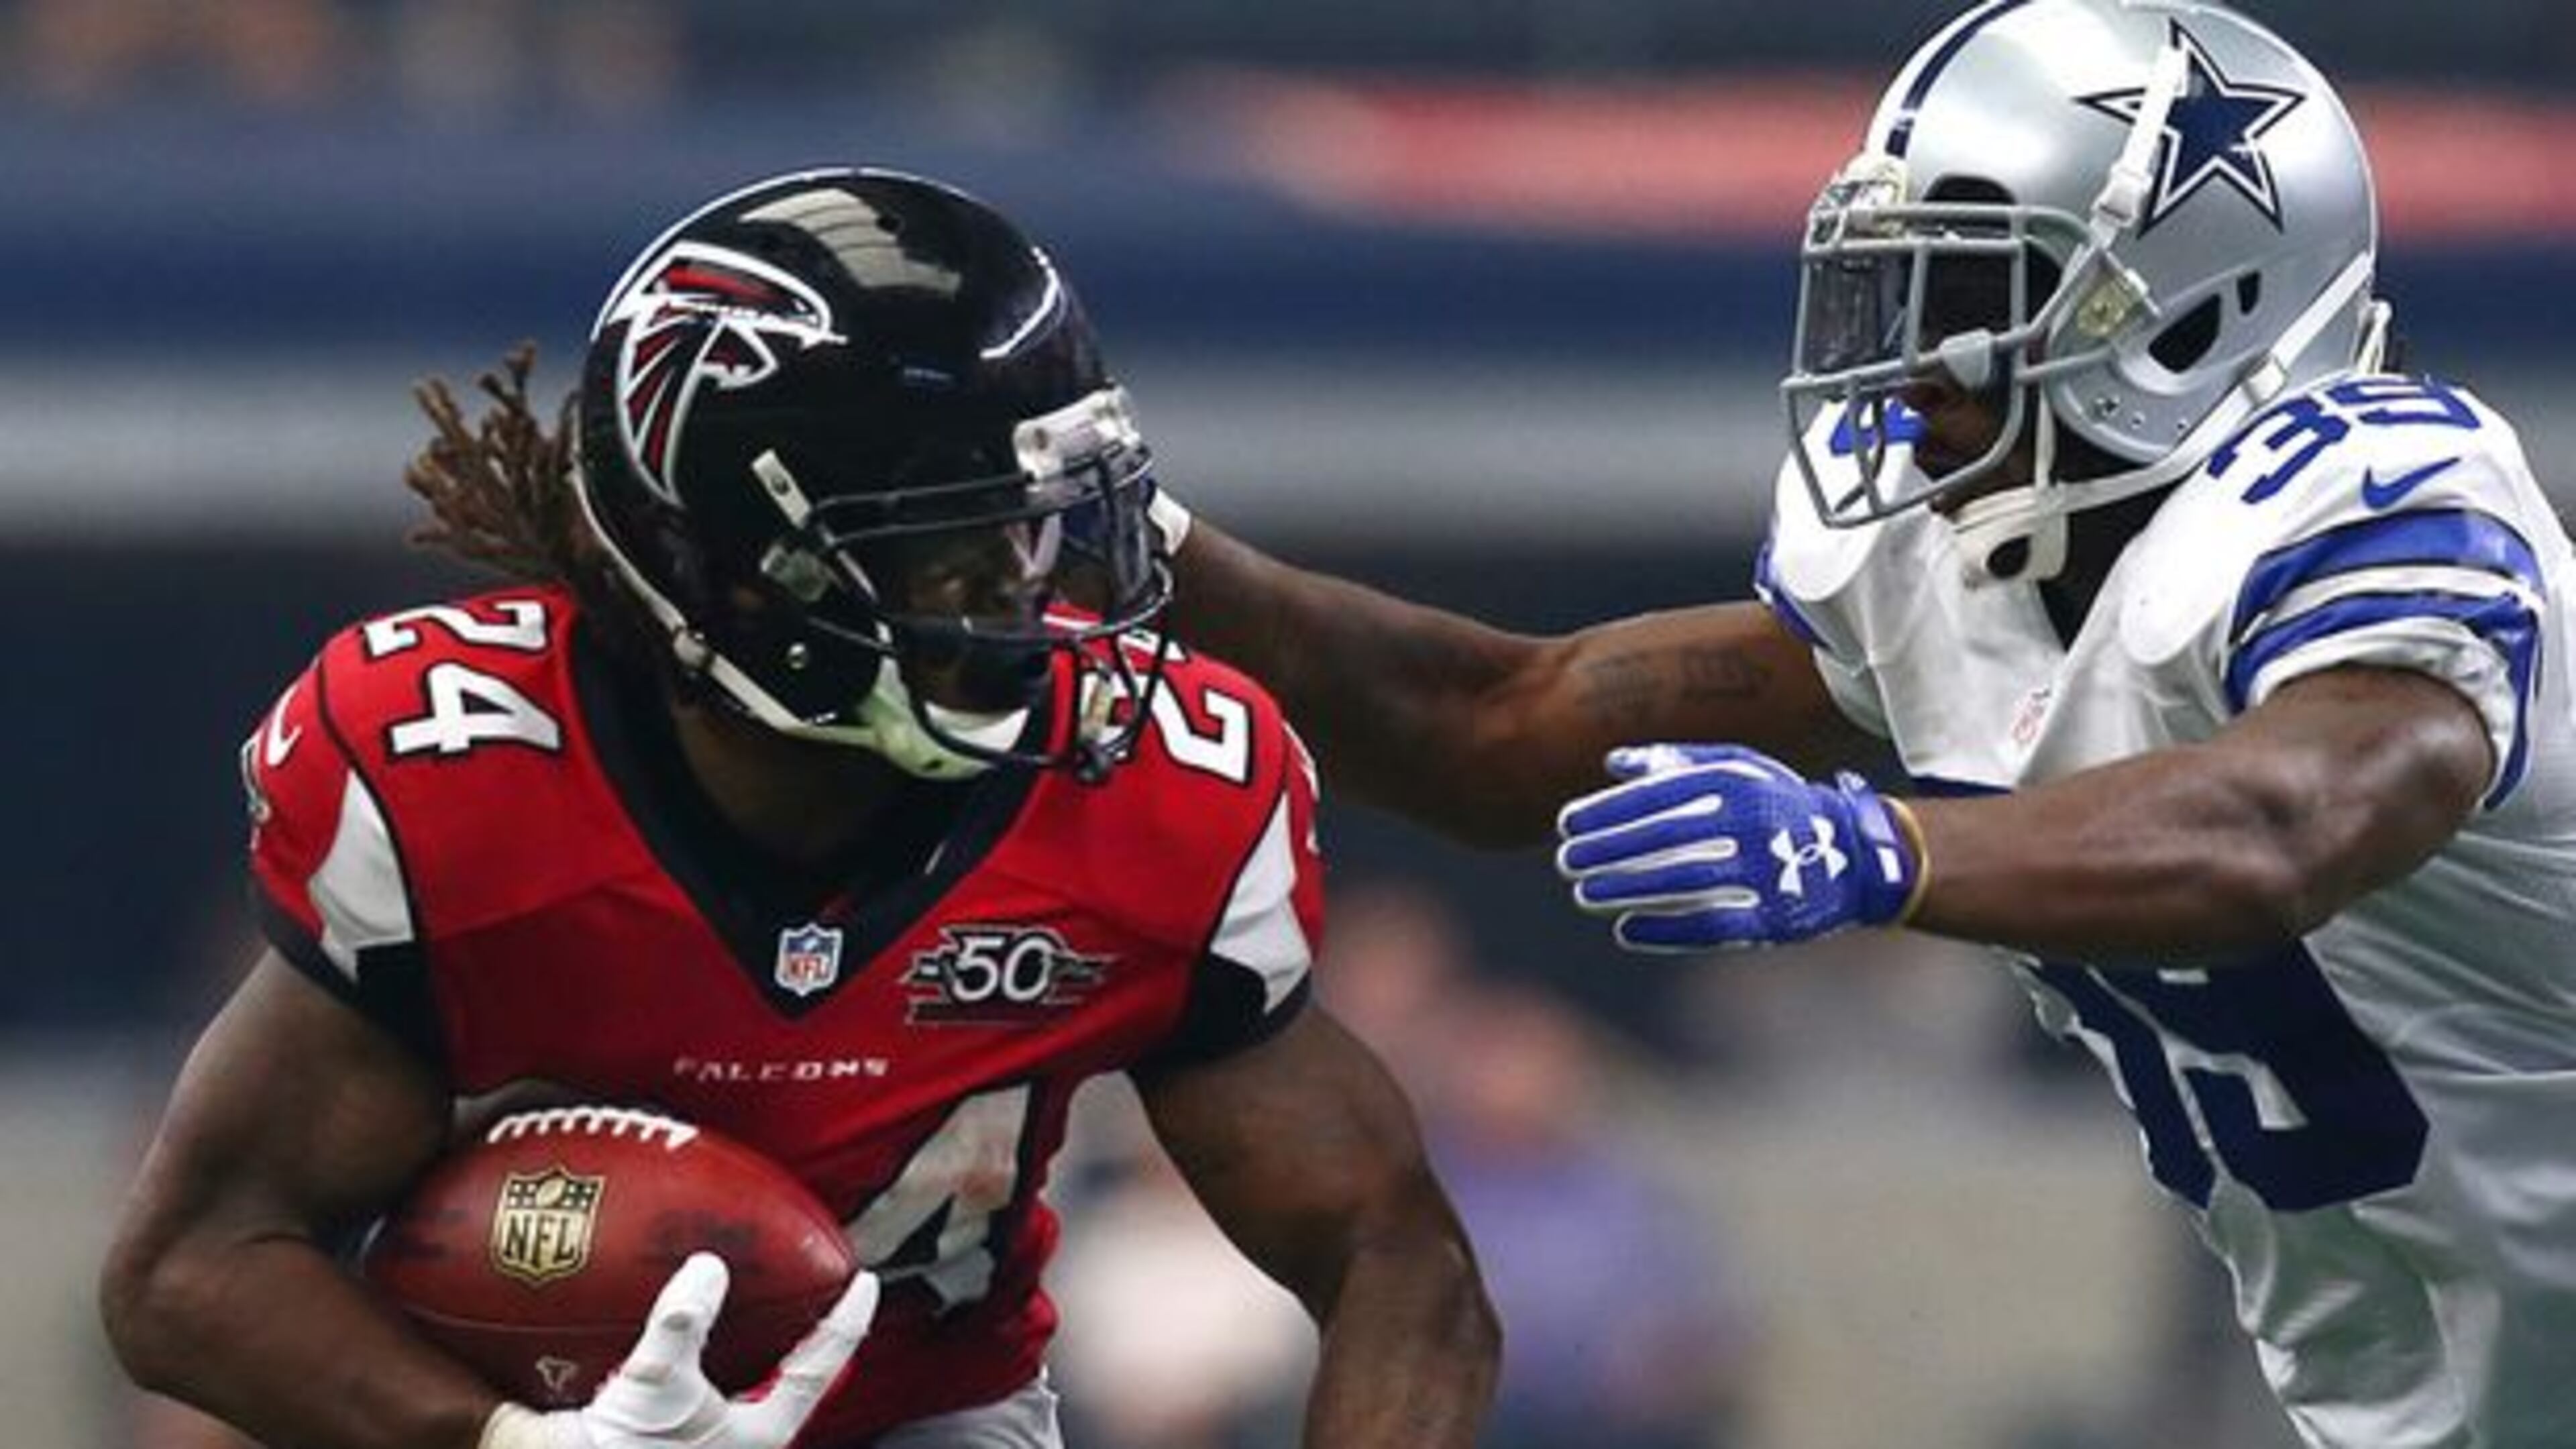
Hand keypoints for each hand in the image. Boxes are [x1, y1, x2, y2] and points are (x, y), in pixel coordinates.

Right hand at [481, 1254, 880, 1448]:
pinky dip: (692, 1347)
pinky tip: (665, 1318)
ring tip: (747, 1295)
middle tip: (812, 1285)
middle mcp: (738, 1440)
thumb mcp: (654, 1386)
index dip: (846, 1322)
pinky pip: (693, 1380)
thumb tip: (709, 1266)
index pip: (821, 1368)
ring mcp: (705, 1439)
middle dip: (802, 1335)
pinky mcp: (665, 1433)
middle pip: (789, 1377)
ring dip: (748, 1343)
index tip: (865, 1280)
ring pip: (745, 1382)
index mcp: (759, 1434)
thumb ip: (682, 1325)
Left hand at [1556, 743, 1924, 950]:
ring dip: (1626, 890)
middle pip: (1662, 839)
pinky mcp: (1774, 917)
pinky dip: (1666, 930)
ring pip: (1681, 882)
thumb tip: (1612, 762)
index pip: (1657, 796)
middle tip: (1566, 862)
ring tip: (1584, 895)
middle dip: (1608, 851)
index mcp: (1736, 782)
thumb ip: (1675, 763)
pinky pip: (1711, 925)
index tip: (1567, 824)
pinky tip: (1626, 930)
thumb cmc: (1779, 804)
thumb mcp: (1737, 768)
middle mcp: (1750, 822)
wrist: (1855, 854)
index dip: (1607, 812)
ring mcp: (1764, 871)